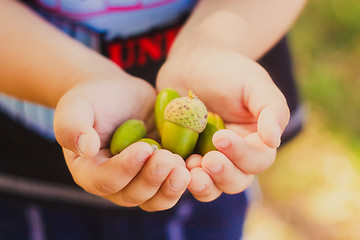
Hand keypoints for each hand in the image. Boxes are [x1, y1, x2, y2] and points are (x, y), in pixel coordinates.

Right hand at [54, 76, 189, 210]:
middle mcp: (115, 182)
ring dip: (170, 187)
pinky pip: (172, 184)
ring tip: (183, 167)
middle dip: (152, 180)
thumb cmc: (94, 98)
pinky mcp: (160, 171)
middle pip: (133, 195)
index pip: (106, 181)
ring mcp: (140, 179)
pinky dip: (185, 179)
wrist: (118, 93)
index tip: (144, 148)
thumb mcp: (76, 106)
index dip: (125, 169)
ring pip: (155, 198)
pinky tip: (196, 164)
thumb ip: (71, 126)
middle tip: (168, 158)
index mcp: (90, 172)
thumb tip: (83, 148)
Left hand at [157, 46, 289, 200]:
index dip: (242, 155)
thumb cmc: (228, 69)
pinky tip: (171, 165)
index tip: (221, 137)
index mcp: (256, 140)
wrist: (192, 62)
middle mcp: (234, 155)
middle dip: (223, 175)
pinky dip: (180, 176)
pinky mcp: (185, 156)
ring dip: (203, 184)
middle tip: (207, 161)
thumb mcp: (255, 83)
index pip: (257, 160)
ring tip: (189, 171)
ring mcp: (208, 157)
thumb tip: (275, 140)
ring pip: (212, 186)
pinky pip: (184, 176)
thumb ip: (271, 109)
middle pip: (236, 181)